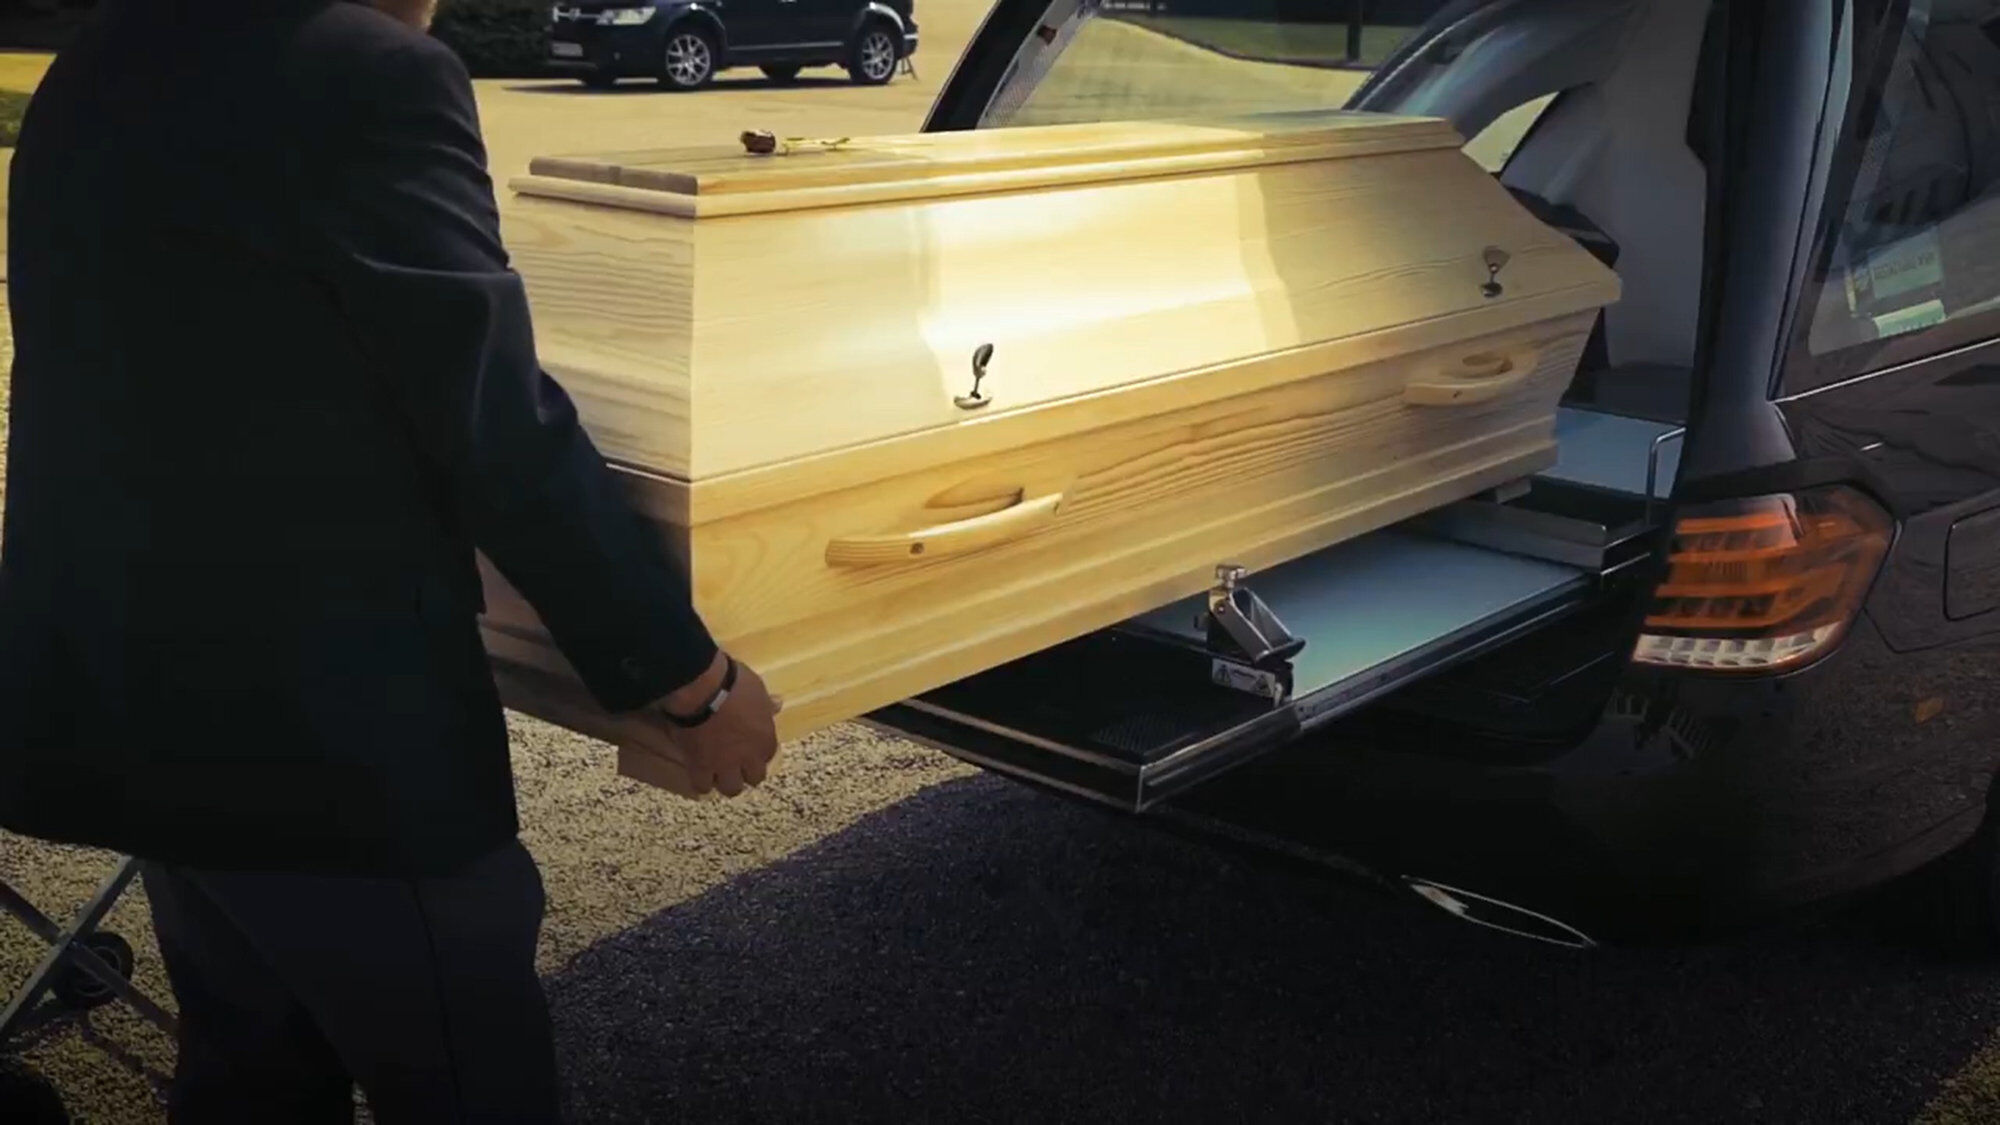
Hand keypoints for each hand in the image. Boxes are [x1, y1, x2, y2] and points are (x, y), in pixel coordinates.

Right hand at [637, 651, 781, 797]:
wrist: (703, 689)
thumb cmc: (733, 683)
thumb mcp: (756, 688)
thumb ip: (766, 704)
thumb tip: (777, 704)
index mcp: (766, 739)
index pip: (768, 756)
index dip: (757, 752)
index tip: (748, 745)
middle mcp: (749, 757)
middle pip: (754, 779)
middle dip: (745, 772)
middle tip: (734, 763)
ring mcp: (725, 765)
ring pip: (731, 789)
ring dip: (725, 781)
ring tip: (715, 772)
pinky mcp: (701, 767)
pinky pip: (702, 786)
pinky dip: (700, 781)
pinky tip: (697, 771)